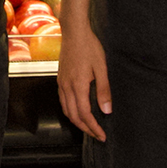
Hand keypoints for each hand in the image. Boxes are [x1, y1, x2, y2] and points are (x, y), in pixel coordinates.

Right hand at [56, 23, 111, 141]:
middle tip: (97, 135)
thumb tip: (106, 111)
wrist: (74, 32)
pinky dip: (70, 111)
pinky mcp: (60, 79)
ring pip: (66, 110)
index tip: (102, 135)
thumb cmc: (89, 47)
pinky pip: (63, 101)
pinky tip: (78, 111)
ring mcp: (61, 83)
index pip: (84, 114)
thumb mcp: (101, 68)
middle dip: (85, 129)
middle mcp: (66, 87)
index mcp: (77, 85)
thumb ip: (104, 90)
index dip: (93, 128)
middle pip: (73, 116)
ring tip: (89, 127)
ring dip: (77, 122)